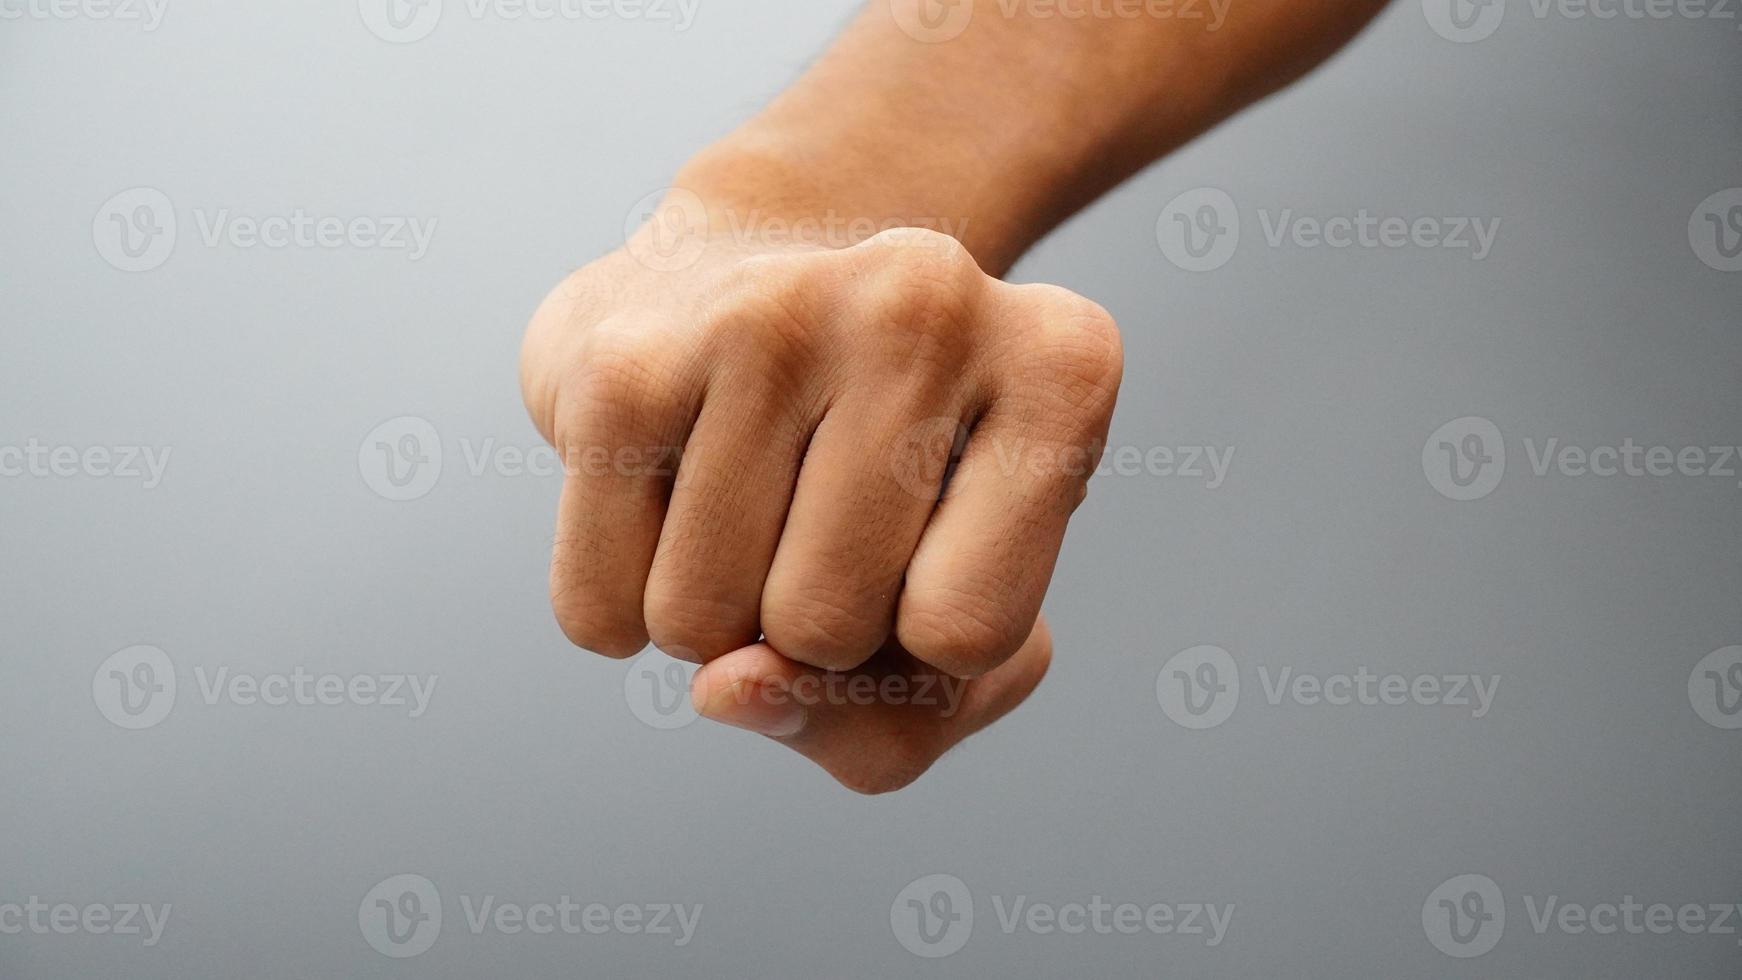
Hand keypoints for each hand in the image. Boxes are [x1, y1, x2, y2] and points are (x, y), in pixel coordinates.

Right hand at [521, 199, 1121, 791]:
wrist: (730, 293)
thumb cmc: (876, 495)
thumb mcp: (953, 629)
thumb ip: (887, 723)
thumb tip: (727, 688)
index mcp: (1062, 364)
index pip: (971, 633)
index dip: (927, 647)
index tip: (929, 547)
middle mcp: (927, 302)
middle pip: (826, 630)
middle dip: (809, 633)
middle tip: (819, 515)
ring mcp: (767, 312)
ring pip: (701, 629)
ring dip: (712, 622)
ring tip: (746, 494)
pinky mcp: (622, 358)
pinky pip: (599, 612)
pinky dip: (622, 607)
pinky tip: (664, 493)